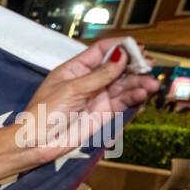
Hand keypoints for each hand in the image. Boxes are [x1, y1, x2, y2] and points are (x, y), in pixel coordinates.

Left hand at [20, 37, 161, 162]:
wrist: (38, 143)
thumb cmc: (45, 112)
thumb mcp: (71, 90)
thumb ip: (99, 75)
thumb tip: (121, 56)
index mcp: (75, 68)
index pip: (101, 50)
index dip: (120, 46)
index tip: (137, 46)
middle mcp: (89, 80)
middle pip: (117, 66)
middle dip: (134, 64)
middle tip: (149, 65)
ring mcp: (97, 96)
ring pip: (123, 84)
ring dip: (139, 82)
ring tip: (151, 84)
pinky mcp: (103, 112)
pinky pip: (123, 101)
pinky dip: (134, 97)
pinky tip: (143, 94)